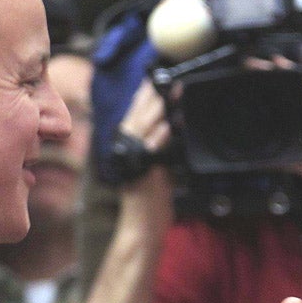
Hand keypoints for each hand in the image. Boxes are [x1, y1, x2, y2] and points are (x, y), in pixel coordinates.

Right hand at [116, 80, 175, 233]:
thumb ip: (161, 147)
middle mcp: (126, 148)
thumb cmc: (151, 200)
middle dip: (155, 93)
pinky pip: (152, 148)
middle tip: (171, 76)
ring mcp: (132, 159)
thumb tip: (175, 125)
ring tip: (176, 91)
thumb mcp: (157, 168)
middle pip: (139, 113)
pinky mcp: (142, 171)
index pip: (136, 111)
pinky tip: (171, 124)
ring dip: (160, 108)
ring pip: (144, 126)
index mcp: (128, 144)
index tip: (160, 74)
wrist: (142, 228)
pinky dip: (161, 135)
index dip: (147, 92)